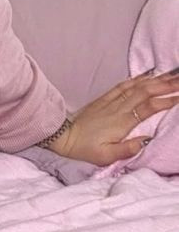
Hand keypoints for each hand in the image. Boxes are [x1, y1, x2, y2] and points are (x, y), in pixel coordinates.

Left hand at [50, 68, 178, 165]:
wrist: (64, 136)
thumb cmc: (86, 148)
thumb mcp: (105, 156)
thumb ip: (126, 149)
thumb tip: (146, 141)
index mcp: (122, 122)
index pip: (148, 107)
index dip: (165, 101)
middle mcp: (118, 108)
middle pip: (146, 92)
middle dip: (166, 85)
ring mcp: (111, 101)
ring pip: (136, 86)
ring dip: (155, 79)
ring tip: (172, 75)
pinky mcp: (104, 98)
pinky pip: (123, 85)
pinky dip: (137, 78)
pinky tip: (148, 75)